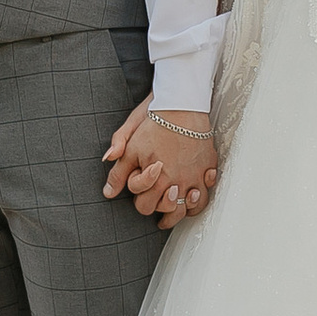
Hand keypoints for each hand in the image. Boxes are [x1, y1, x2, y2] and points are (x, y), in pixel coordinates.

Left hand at [103, 97, 219, 226]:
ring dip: (182, 212)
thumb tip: (108, 191)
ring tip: (176, 210)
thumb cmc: (155, 120)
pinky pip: (208, 192)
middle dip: (159, 209)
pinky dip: (201, 197)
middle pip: (168, 211)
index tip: (140, 192)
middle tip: (156, 206)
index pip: (145, 205)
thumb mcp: (130, 143)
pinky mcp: (208, 167)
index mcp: (156, 179)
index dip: (139, 199)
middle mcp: (177, 182)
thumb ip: (119, 170)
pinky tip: (195, 194)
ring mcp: (195, 176)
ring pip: (191, 208)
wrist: (182, 103)